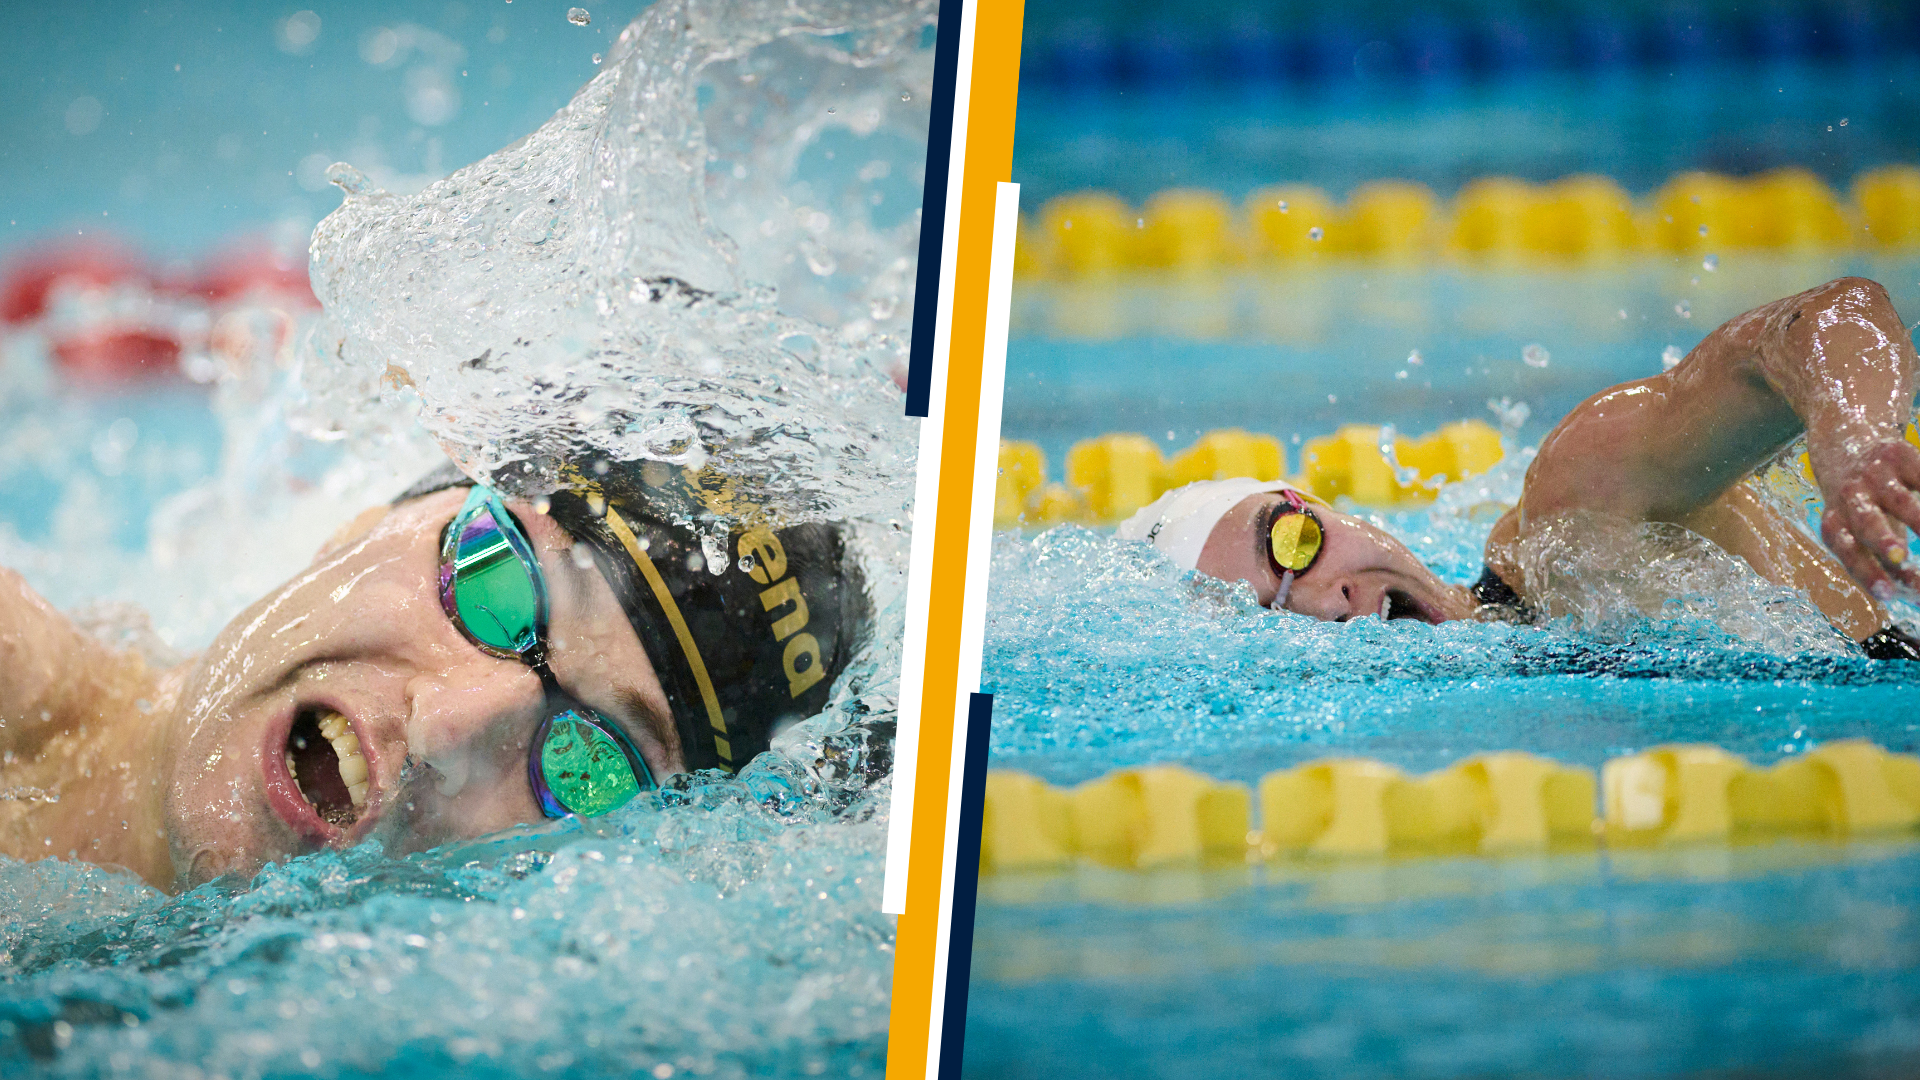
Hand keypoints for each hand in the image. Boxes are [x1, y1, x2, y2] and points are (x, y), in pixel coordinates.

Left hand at [1813, 435, 1919, 596]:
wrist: (1844, 441)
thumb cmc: (1862, 504)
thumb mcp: (1864, 533)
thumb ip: (1886, 564)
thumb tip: (1914, 592)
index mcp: (1836, 521)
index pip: (1847, 550)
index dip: (1866, 571)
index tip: (1886, 594)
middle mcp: (1850, 497)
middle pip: (1866, 521)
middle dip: (1882, 539)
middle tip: (1898, 556)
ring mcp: (1874, 475)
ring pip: (1898, 498)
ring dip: (1919, 518)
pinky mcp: (1898, 454)